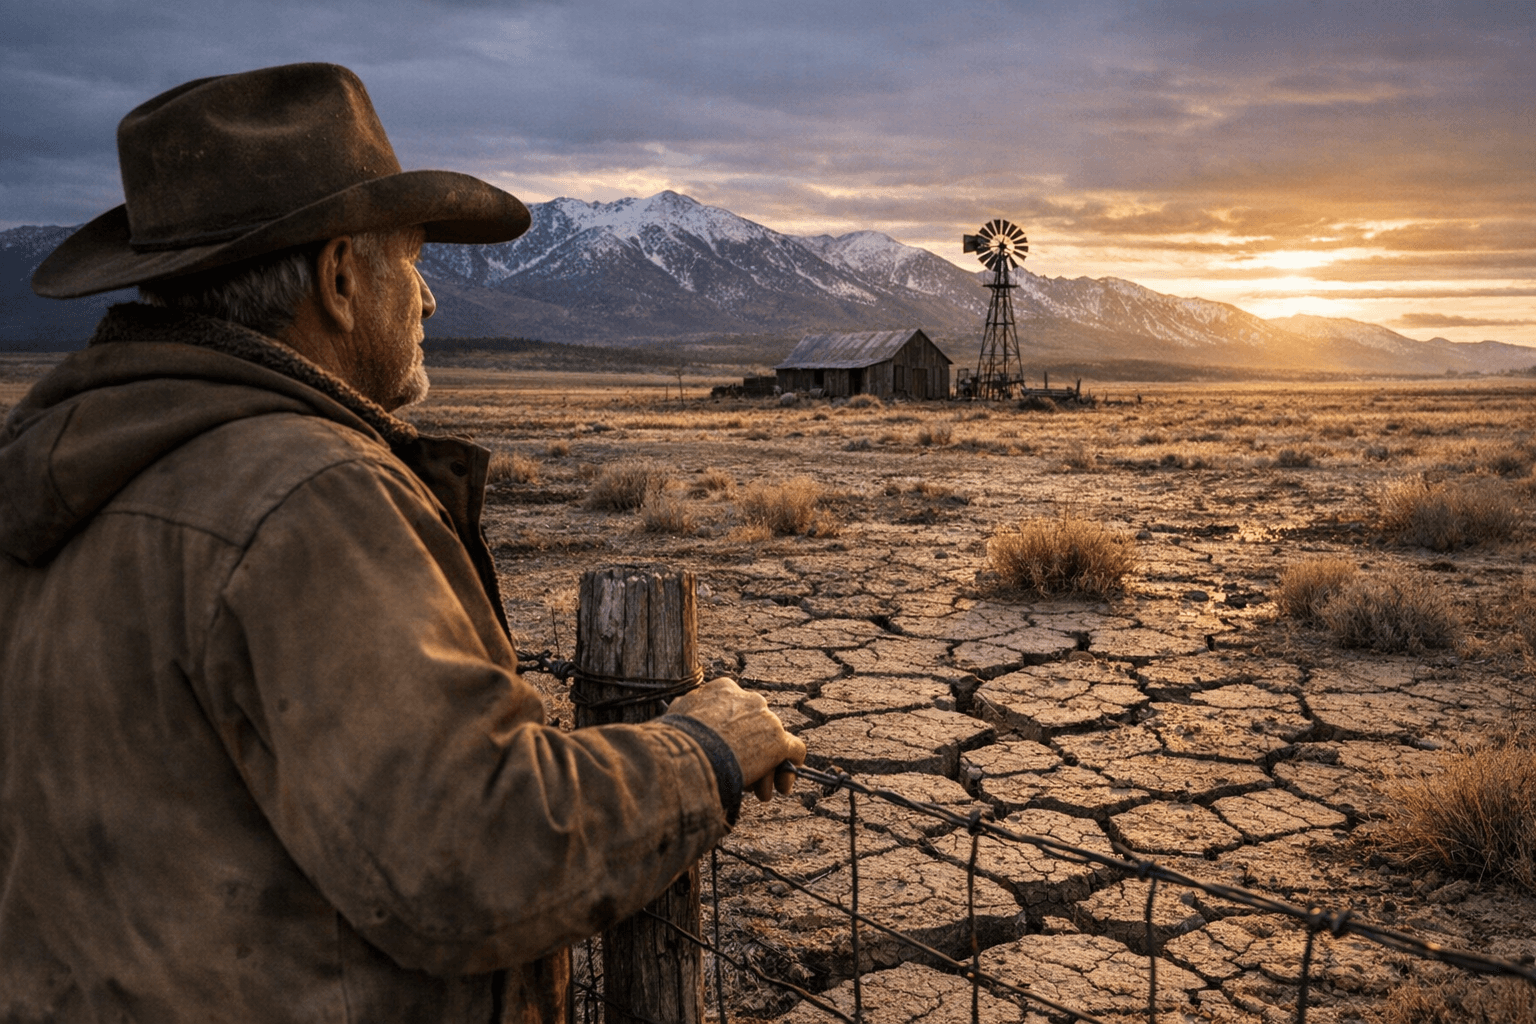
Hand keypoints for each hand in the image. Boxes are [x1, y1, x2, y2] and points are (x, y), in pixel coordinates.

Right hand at [668, 677, 806, 802]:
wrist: (687, 752)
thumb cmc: (674, 740)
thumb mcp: (675, 717)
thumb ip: (687, 714)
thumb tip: (679, 717)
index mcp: (723, 689)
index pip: (738, 710)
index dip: (734, 734)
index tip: (726, 752)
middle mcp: (748, 699)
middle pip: (757, 727)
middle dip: (751, 751)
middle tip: (741, 774)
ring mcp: (766, 719)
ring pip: (773, 743)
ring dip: (765, 768)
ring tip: (754, 791)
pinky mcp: (778, 740)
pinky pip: (796, 751)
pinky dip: (789, 770)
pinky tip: (781, 787)